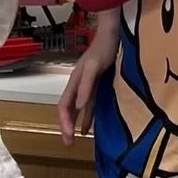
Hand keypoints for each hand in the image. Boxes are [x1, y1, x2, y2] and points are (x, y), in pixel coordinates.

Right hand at [58, 15, 119, 142]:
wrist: (113, 33)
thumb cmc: (103, 49)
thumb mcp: (94, 67)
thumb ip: (86, 85)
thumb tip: (79, 106)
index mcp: (74, 81)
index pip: (64, 106)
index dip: (64, 122)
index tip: (68, 136)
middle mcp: (78, 85)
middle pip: (67, 109)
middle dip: (65, 126)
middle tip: (68, 144)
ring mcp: (87, 85)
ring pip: (77, 108)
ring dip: (75, 123)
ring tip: (74, 139)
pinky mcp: (97, 83)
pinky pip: (89, 104)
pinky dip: (87, 115)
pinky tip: (88, 126)